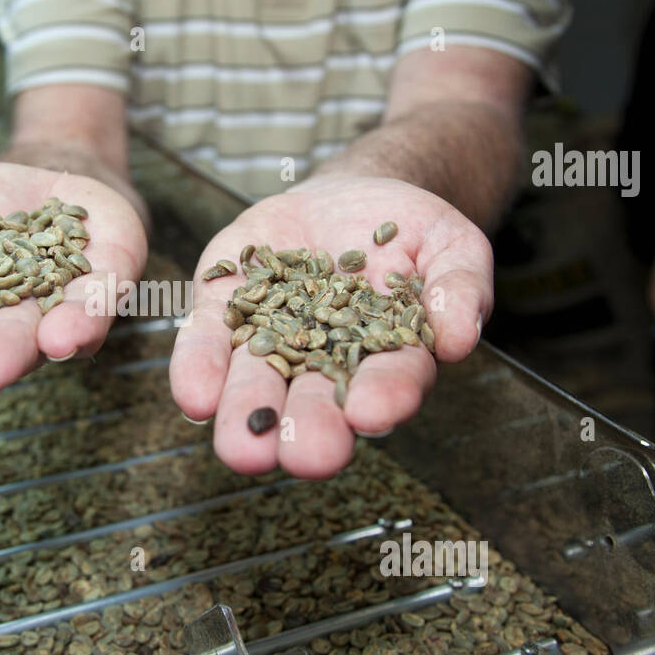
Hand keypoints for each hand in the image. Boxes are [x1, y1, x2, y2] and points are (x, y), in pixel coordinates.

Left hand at [170, 176, 491, 478]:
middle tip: (302, 455)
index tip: (371, 413)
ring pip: (255, 384)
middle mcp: (324, 367)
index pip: (389, 383)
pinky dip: (198, 369)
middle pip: (316, 403)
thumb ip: (460, 287)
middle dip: (308, 429)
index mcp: (387, 361)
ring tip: (240, 446)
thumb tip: (459, 338)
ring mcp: (270, 340)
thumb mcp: (450, 244)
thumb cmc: (408, 232)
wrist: (346, 199)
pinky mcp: (224, 309)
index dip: (384, 397)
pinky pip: (207, 342)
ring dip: (246, 416)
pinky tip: (195, 395)